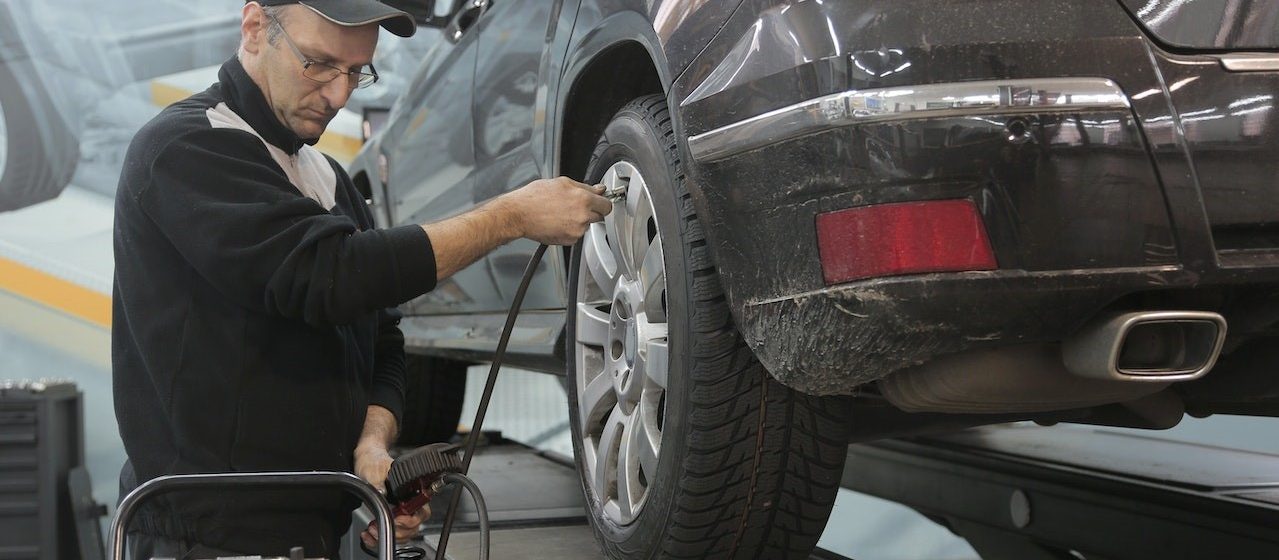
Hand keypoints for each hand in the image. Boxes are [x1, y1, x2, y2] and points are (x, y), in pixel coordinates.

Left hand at [354, 444, 429, 544]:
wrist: (365, 460)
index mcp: (411, 490)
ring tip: (371, 530)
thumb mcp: (374, 470)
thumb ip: (378, 483)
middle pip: (413, 527)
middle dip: (397, 532)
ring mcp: (400, 511)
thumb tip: (383, 494)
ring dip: (387, 536)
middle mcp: (408, 502)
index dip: (410, 520)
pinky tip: (369, 534)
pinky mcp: (389, 516)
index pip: (421, 512)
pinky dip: (378, 539)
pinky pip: (390, 534)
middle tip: (378, 527)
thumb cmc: (373, 461)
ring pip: (403, 534)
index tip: (397, 520)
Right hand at [498, 177, 612, 244]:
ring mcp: (576, 230)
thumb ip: (584, 187)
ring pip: (586, 225)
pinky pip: (576, 234)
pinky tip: (557, 222)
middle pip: (599, 216)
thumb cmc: (534, 197)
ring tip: (561, 213)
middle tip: (575, 207)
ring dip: (579, 220)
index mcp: (583, 199)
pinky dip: (570, 230)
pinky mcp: (569, 240)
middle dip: (591, 211)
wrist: (518, 214)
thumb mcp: (562, 183)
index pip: (606, 204)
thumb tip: (598, 189)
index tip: (599, 202)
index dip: (602, 202)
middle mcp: (582, 216)